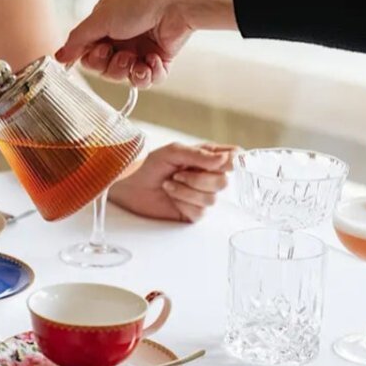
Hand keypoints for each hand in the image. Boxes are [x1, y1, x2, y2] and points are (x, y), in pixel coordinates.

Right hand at [55, 0, 234, 87]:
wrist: (177, 2)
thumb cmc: (138, 2)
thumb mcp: (100, 19)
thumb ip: (78, 40)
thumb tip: (57, 57)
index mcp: (105, 25)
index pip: (89, 55)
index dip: (93, 59)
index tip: (102, 49)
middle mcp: (121, 38)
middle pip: (106, 70)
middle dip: (113, 67)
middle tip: (123, 55)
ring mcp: (141, 49)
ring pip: (127, 77)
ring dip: (131, 72)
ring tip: (140, 60)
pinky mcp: (160, 59)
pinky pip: (149, 79)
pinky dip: (150, 73)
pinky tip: (154, 60)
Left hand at [108, 142, 238, 222]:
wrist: (131, 185)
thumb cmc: (150, 165)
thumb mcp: (173, 152)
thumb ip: (199, 155)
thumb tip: (225, 159)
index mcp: (206, 158)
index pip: (233, 158)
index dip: (234, 161)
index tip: (225, 162)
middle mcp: (207, 177)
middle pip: (224, 182)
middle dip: (199, 179)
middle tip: (178, 174)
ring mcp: (201, 196)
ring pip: (211, 198)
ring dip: (187, 191)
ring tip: (169, 184)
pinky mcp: (193, 213)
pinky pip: (200, 211)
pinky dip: (183, 203)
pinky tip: (171, 197)